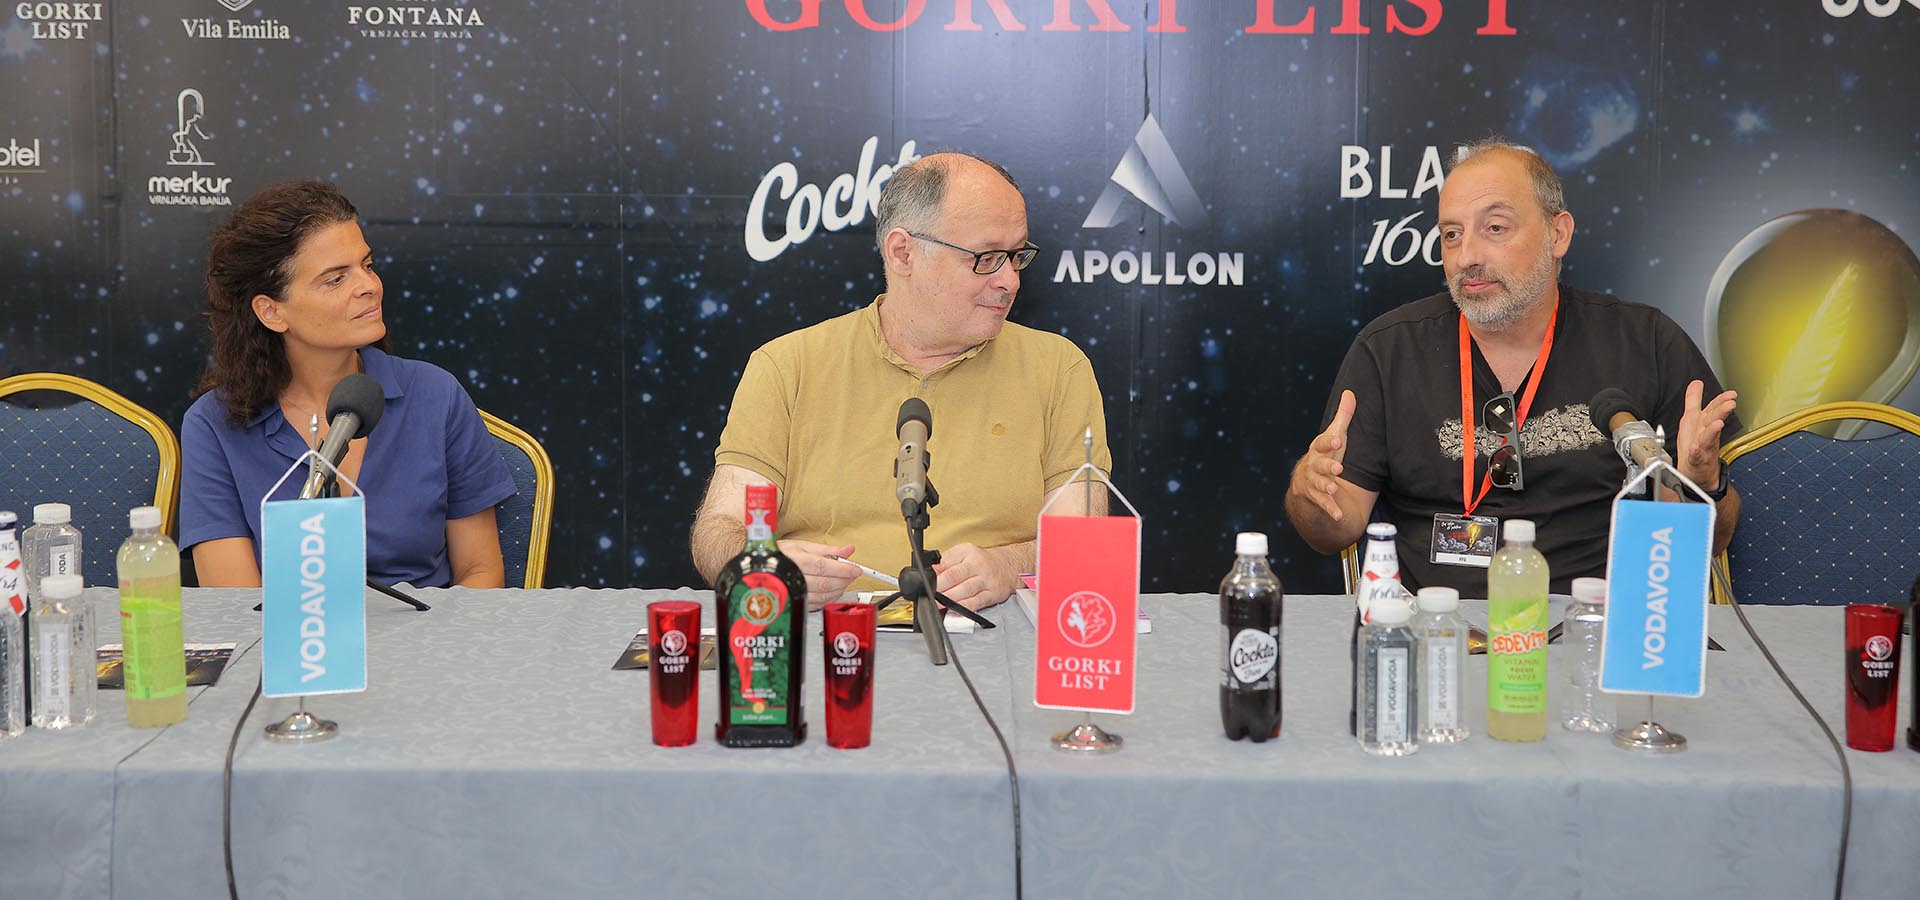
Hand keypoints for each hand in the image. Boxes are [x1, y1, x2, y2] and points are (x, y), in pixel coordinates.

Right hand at [776, 540, 860, 609]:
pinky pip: (817, 604)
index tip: (855, 569)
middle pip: (825, 583)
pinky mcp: (796, 603)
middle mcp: (794, 578)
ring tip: (845, 581)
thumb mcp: (801, 546)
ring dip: (838, 590)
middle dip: (844, 580)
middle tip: (853, 574)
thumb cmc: (779, 555)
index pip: (824, 566)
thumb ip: (827, 549)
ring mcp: (795, 593)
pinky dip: (830, 598)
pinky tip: (834, 591)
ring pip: (823, 596)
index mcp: (796, 561)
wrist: (761, 568)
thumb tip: (847, 550)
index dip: (842, 569)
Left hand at [932, 543, 1020, 610]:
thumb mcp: (963, 553)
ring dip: (948, 599)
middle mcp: (977, 565)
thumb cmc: (982, 561)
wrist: (1008, 566)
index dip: (934, 574)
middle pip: (954, 577)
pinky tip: (955, 610)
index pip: (946, 563)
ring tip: (937, 604)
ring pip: (964, 591)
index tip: (925, 581)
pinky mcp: (992, 594)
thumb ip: (945, 562)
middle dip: (939, 587)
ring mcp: (986, 580)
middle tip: (929, 594)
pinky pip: (976, 603)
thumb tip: (929, 572)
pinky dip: (965, 608)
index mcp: (967, 552)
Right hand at [1289, 390, 1356, 521]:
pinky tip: (1338, 515)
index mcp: (1319, 449)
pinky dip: (1330, 510)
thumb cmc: (1326, 456)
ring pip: (1317, 485)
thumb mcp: (1335, 437)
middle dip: (1327, 466)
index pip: (1322, 443)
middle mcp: (1313, 465)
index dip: (1329, 441)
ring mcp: (1312, 483)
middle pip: (1319, 465)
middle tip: (1337, 469)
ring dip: (1325, 487)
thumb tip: (1350, 392)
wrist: (1306, 485)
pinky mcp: (1314, 498)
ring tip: (1333, 489)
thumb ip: (1343, 417)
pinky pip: (1322, 505)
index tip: (1338, 439)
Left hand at [1675, 380, 1736, 490]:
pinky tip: (1695, 448)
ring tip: (1718, 423)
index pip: (1714, 409)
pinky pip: (1696, 456)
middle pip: (1713, 420)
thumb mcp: (1692, 419)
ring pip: (1708, 437)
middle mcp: (1705, 434)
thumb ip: (1694, 400)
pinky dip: (1696, 452)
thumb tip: (1696, 383)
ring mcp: (1702, 448)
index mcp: (1703, 423)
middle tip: (1731, 403)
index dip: (1722, 400)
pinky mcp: (1695, 461)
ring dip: (1712, 430)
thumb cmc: (1694, 444)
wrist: (1697, 473)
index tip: (1732, 394)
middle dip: (1721, 411)